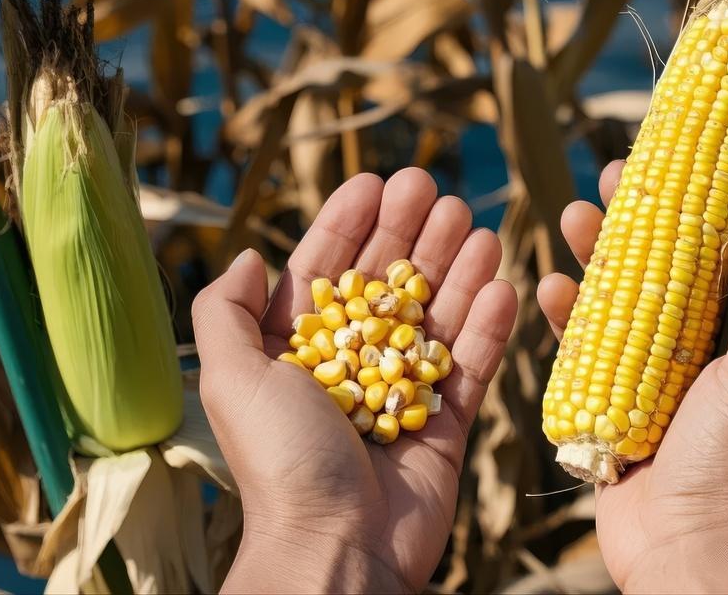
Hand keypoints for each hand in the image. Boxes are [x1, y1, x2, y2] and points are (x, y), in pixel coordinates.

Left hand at [193, 168, 517, 593]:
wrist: (335, 547)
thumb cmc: (279, 461)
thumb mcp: (231, 377)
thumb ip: (227, 311)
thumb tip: (246, 257)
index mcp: (297, 351)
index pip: (325, 270)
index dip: (349, 223)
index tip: (375, 181)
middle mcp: (349, 366)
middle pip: (386, 284)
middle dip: (410, 234)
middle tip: (436, 189)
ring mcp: (400, 393)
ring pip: (434, 317)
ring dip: (455, 267)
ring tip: (474, 223)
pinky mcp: (444, 424)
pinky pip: (471, 366)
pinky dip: (487, 326)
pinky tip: (500, 283)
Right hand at [537, 161, 727, 593]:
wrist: (684, 543)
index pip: (713, 253)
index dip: (693, 205)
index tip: (671, 163)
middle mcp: (692, 347)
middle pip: (658, 266)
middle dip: (631, 221)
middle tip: (606, 180)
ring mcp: (647, 373)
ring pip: (614, 299)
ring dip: (590, 259)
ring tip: (567, 218)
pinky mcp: (607, 401)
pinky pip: (581, 348)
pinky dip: (563, 318)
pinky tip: (544, 289)